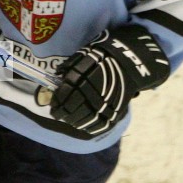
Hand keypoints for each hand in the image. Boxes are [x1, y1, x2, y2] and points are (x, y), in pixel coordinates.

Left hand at [48, 26, 169, 134]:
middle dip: (63, 114)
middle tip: (58, 115)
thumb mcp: (85, 54)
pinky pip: (101, 123)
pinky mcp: (115, 110)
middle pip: (72, 109)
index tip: (53, 106)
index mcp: (81, 78)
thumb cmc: (104, 55)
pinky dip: (91, 127)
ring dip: (74, 122)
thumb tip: (58, 74)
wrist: (129, 60)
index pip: (64, 95)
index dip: (57, 103)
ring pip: (84, 118)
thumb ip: (70, 65)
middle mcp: (91, 92)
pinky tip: (85, 127)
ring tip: (70, 121)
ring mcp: (104, 102)